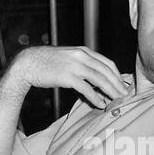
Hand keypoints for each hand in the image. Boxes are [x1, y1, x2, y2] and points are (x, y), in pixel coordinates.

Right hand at [8, 46, 127, 108]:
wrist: (28, 63)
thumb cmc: (47, 62)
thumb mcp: (68, 57)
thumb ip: (82, 63)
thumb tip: (95, 76)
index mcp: (83, 51)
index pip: (107, 63)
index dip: (117, 75)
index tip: (123, 84)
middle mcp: (81, 56)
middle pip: (106, 71)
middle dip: (118, 84)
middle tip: (125, 95)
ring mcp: (74, 66)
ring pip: (99, 79)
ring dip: (110, 91)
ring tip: (117, 100)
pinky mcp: (67, 77)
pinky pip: (86, 88)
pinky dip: (95, 96)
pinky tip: (100, 103)